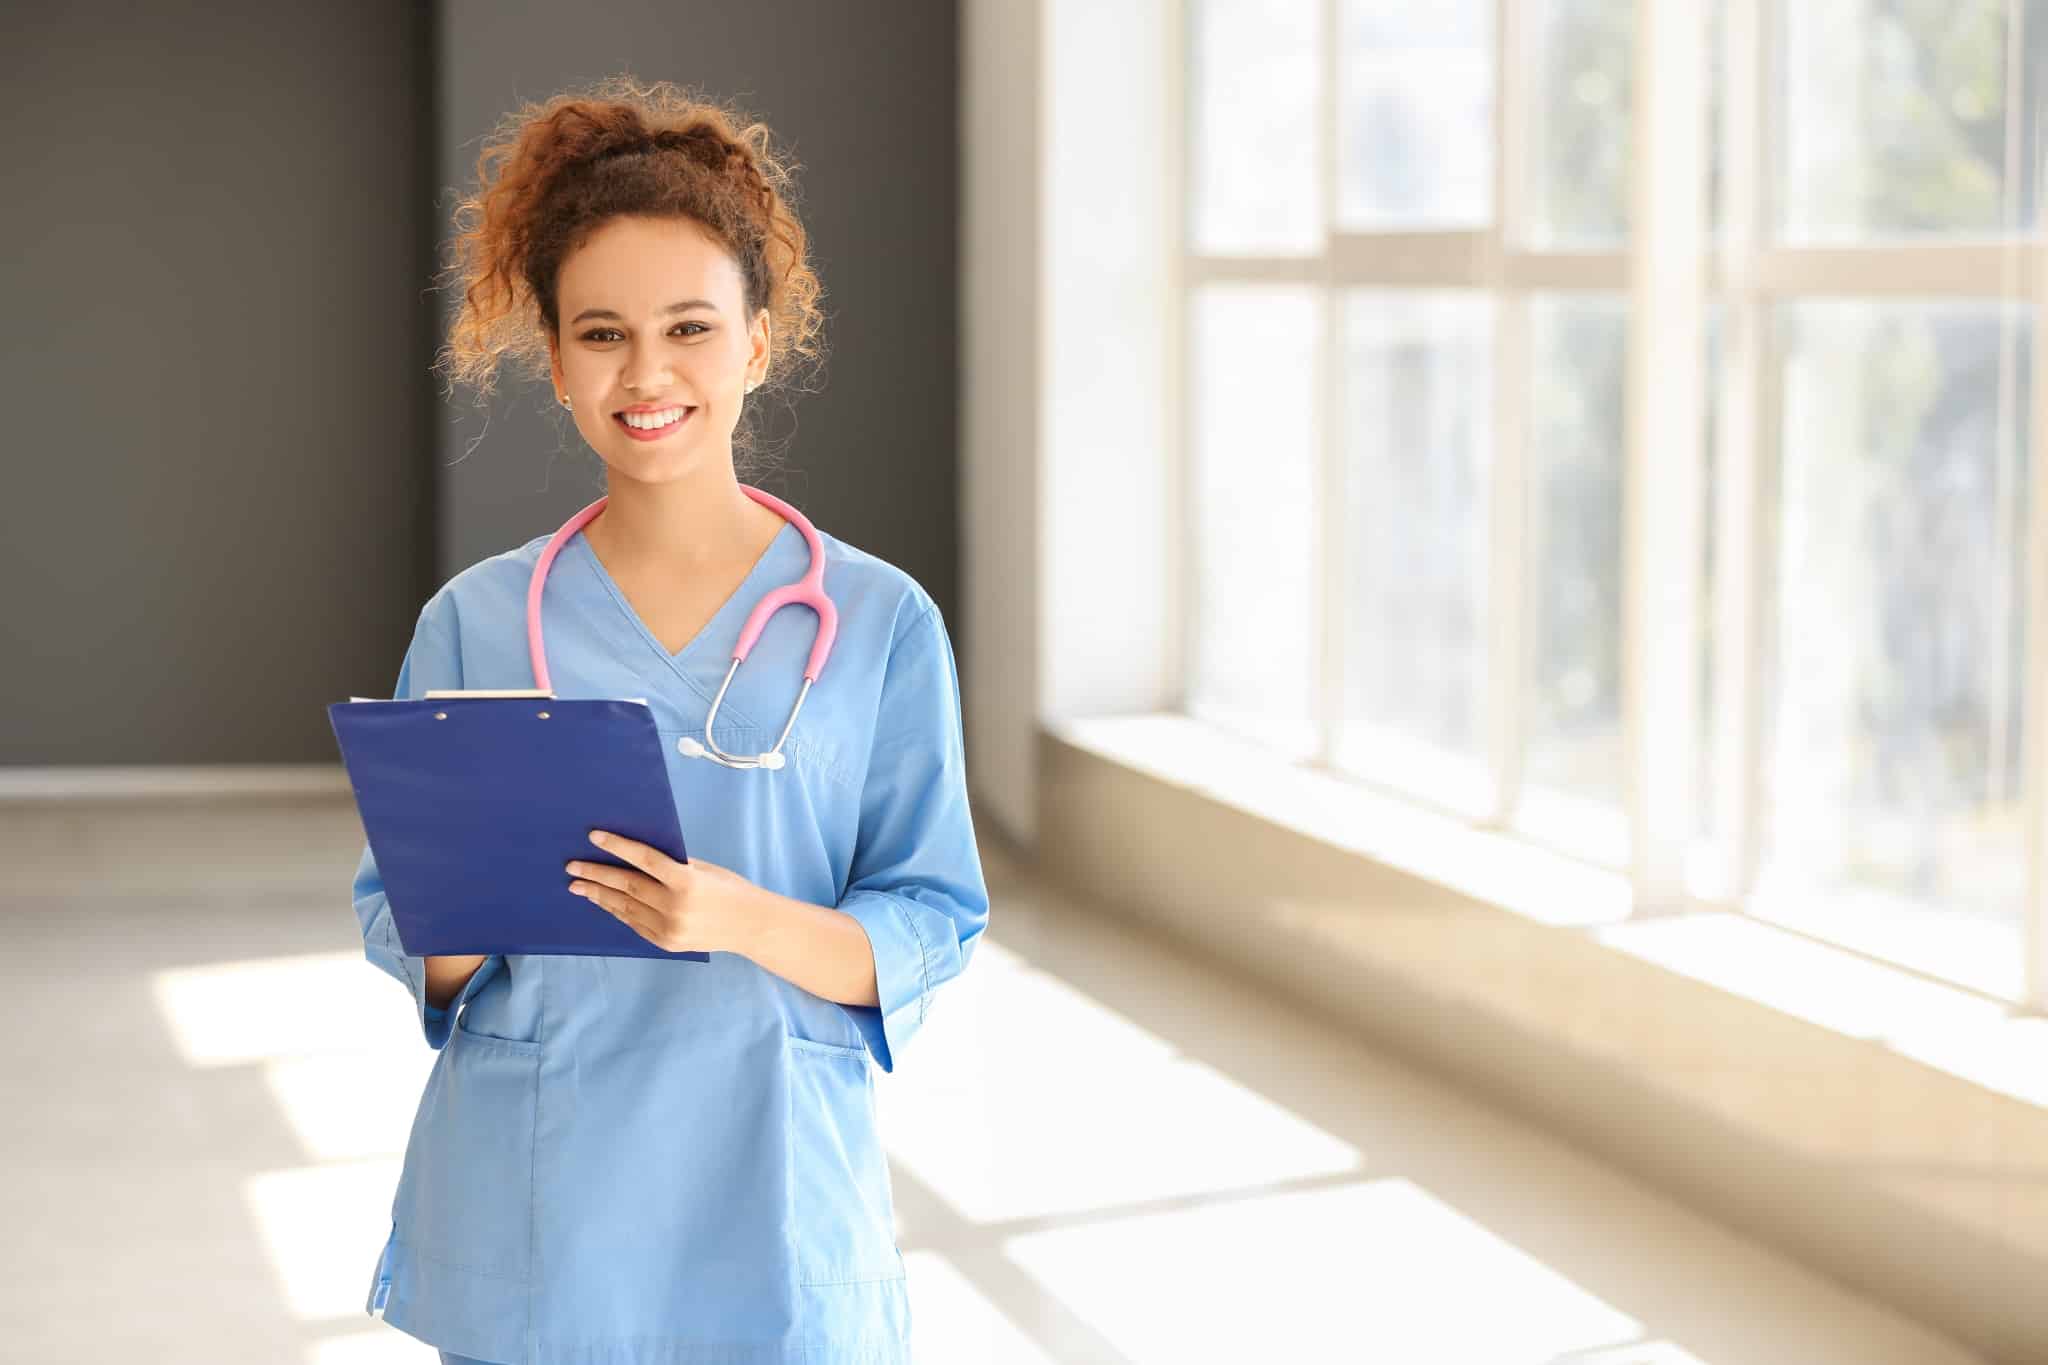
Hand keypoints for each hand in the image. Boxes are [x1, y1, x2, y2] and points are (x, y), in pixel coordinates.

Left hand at [566, 830, 753, 954]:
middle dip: (596, 875)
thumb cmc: (730, 889)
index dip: (617, 847)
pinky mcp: (665, 943)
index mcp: (686, 881)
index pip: (644, 860)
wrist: (750, 926)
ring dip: (599, 895)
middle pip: (627, 886)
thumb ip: (673, 865)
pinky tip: (604, 902)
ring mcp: (668, 928)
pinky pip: (634, 924)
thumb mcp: (704, 869)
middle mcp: (674, 906)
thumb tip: (637, 857)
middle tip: (573, 867)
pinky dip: (617, 911)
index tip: (594, 837)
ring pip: (625, 907)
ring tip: (578, 886)